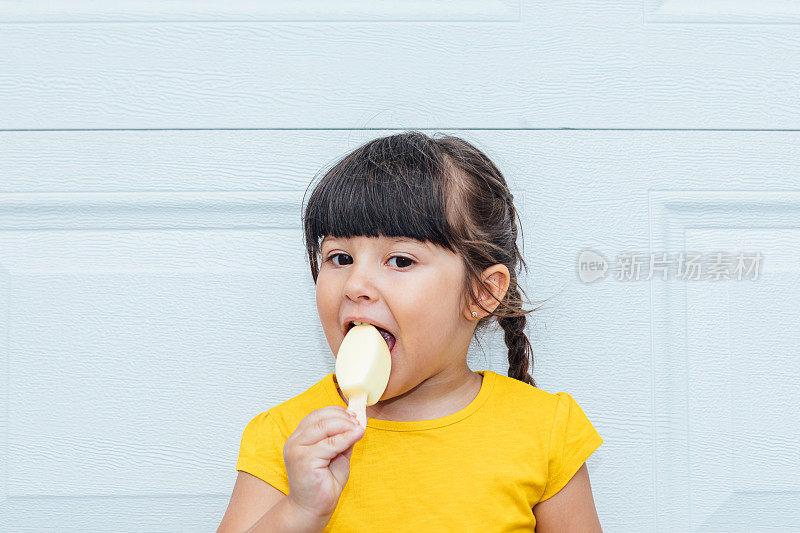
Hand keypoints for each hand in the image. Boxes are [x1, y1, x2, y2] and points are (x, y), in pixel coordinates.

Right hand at [282, 405, 365, 519]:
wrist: (312, 508)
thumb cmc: (323, 483)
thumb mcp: (336, 454)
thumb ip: (342, 439)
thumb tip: (356, 423)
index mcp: (299, 438)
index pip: (316, 415)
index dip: (335, 411)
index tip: (352, 414)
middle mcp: (294, 442)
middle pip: (319, 419)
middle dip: (342, 417)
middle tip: (357, 421)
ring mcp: (297, 450)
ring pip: (324, 428)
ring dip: (345, 425)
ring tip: (358, 428)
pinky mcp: (304, 460)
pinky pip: (330, 444)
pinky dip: (346, 438)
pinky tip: (357, 436)